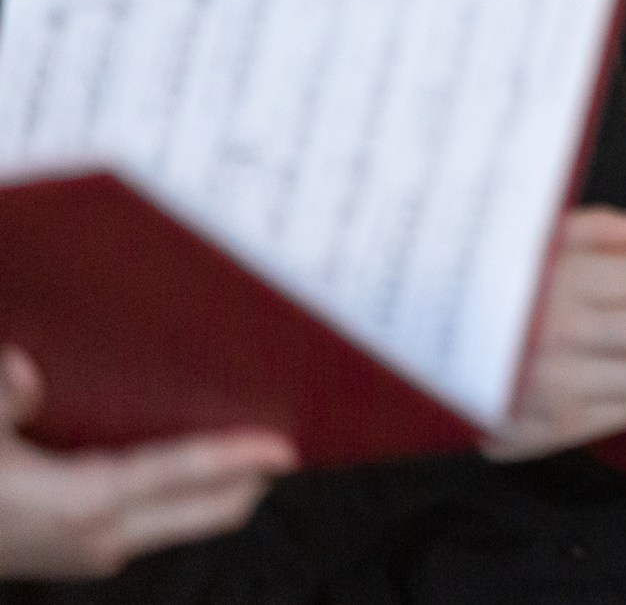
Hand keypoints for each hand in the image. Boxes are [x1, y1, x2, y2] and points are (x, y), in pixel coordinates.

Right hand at [0, 348, 293, 579]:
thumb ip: (1, 398)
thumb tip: (25, 370)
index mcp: (82, 507)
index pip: (181, 476)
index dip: (236, 459)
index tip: (287, 446)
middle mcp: (103, 538)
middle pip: (212, 509)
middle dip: (255, 474)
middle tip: (298, 430)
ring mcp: (98, 552)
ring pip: (194, 517)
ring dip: (228, 483)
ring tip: (261, 435)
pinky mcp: (89, 551)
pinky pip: (164, 517)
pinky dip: (194, 489)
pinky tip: (200, 455)